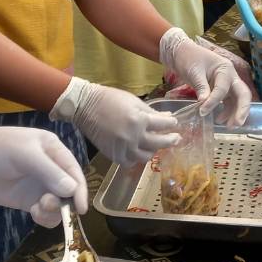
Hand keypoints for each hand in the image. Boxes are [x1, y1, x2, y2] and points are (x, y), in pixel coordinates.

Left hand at [0, 117, 87, 226]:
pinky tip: (34, 213)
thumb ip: (48, 171)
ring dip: (53, 211)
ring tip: (36, 209)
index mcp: (53, 150)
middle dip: (63, 201)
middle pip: (69, 190)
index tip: (80, 208)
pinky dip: (44, 217)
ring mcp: (39, 185)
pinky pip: (45, 213)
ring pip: (59, 204)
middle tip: (45, 204)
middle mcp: (50, 168)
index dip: (80, 189)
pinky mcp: (28, 200)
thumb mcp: (23, 155)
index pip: (74, 171)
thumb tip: (71, 190)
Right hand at [51, 77, 179, 165]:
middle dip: (170, 140)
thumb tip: (168, 118)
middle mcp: (133, 137)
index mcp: (139, 120)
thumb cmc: (110, 99)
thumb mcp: (133, 101)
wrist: (85, 106)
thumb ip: (151, 112)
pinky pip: (129, 162)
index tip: (174, 123)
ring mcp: (123, 148)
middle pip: (158, 143)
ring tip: (155, 146)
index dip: (171, 124)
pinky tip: (138, 153)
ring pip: (145, 156)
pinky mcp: (113, 154)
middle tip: (176, 139)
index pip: (163, 126)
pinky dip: (135, 159)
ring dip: (153, 151)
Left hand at [160, 28, 252, 125]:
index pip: (222, 88)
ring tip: (228, 126)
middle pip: (242, 94)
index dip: (213, 101)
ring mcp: (228, 83)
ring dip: (235, 113)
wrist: (181, 53)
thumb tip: (204, 104)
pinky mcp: (223, 90)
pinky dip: (227, 111)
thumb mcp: (194, 72)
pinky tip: (219, 120)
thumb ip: (201, 87)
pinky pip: (229, 102)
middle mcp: (230, 76)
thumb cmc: (188, 58)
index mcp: (225, 68)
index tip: (202, 111)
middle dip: (241, 109)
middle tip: (236, 124)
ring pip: (238, 100)